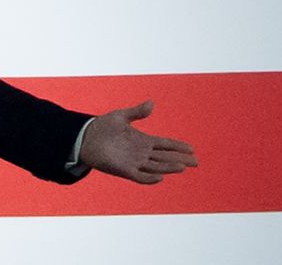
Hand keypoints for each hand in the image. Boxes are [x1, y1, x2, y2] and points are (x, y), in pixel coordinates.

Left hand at [79, 100, 197, 183]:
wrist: (85, 138)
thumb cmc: (102, 127)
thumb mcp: (121, 116)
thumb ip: (137, 112)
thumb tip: (152, 103)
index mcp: (143, 140)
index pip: (165, 144)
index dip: (178, 146)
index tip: (191, 148)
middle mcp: (142, 152)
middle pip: (165, 157)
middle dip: (181, 159)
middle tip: (196, 161)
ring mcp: (134, 162)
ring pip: (157, 166)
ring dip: (169, 167)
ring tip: (184, 167)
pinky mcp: (125, 170)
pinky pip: (140, 177)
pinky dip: (150, 178)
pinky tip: (161, 177)